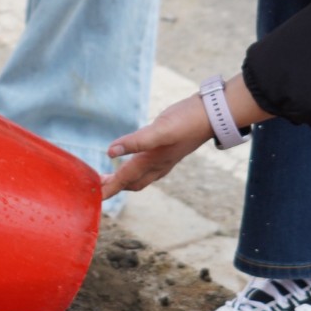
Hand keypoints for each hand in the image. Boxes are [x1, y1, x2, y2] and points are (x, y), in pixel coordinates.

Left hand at [100, 95, 214, 199]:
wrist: (215, 114)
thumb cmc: (188, 121)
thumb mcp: (160, 129)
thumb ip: (135, 141)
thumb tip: (110, 152)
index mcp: (153, 160)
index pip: (124, 179)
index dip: (109, 188)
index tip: (95, 197)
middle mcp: (159, 163)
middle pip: (133, 182)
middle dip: (116, 187)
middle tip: (99, 187)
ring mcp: (166, 158)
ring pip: (142, 175)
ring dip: (125, 178)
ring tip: (111, 177)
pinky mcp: (170, 149)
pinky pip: (149, 164)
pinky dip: (137, 167)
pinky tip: (135, 157)